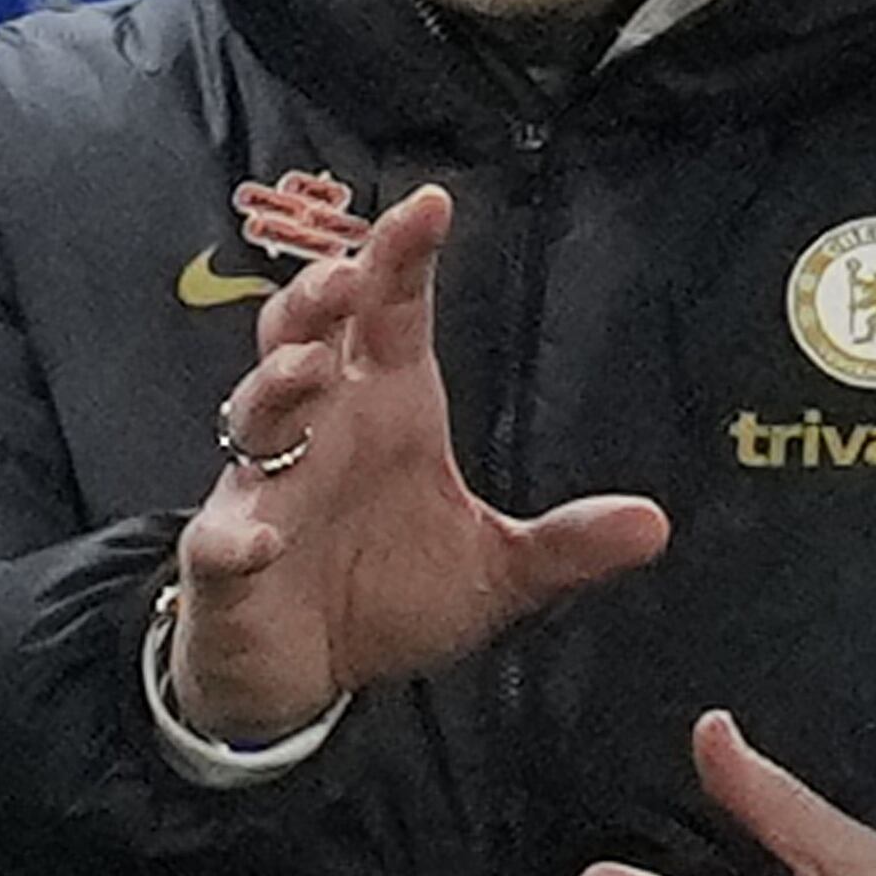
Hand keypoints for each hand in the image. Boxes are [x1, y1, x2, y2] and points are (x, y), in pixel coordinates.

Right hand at [164, 183, 664, 744]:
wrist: (304, 671)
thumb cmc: (387, 594)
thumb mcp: (492, 572)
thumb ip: (564, 545)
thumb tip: (655, 524)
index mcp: (386, 409)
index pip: (392, 313)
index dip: (402, 256)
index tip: (431, 204)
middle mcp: (319, 430)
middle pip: (304, 336)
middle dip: (319, 299)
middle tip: (350, 276)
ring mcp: (264, 489)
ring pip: (254, 413)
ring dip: (276, 386)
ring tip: (310, 368)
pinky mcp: (225, 558)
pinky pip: (220, 539)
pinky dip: (235, 537)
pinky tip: (256, 540)